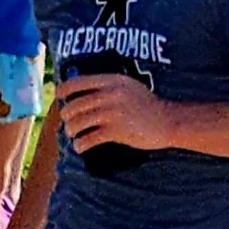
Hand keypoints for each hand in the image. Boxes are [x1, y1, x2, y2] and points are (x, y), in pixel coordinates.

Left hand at [58, 74, 173, 155]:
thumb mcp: (128, 86)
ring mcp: (112, 113)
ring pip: (78, 123)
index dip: (63, 92)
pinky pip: (89, 139)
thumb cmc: (147, 104)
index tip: (60, 99)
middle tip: (69, 123)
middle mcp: (109, 95)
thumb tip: (82, 92)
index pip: (76, 83)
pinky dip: (80, 145)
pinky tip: (80, 147)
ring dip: (72, 131)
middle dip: (67, 117)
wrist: (168, 120)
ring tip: (74, 136)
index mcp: (110, 81)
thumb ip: (107, 86)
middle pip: (73, 106)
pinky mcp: (116, 131)